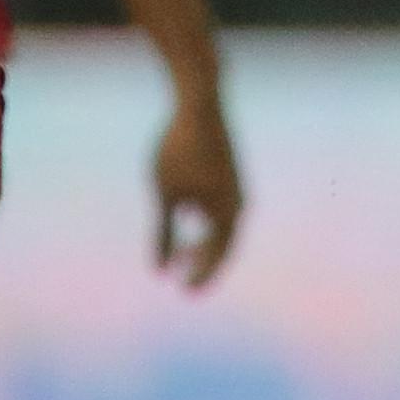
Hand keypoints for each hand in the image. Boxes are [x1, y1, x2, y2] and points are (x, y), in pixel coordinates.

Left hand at [153, 85, 243, 288]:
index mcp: (227, 215)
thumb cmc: (178, 152)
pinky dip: (206, 222)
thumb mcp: (165, 197)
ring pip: (222, 228)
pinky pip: (221, 210)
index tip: (185, 293)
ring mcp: (237, 190)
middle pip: (222, 246)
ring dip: (203, 243)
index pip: (216, 258)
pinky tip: (186, 217)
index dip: (200, 277)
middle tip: (183, 283)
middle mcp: (239, 205)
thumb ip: (163, 235)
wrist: (199, 106)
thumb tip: (160, 270)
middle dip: (202, 264)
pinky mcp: (231, 176)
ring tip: (180, 254)